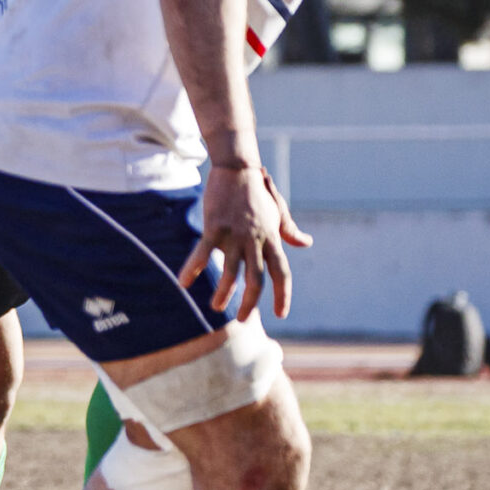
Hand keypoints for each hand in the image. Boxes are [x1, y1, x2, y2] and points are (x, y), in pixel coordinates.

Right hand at [185, 162, 311, 320]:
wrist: (238, 169)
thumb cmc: (257, 191)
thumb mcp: (278, 211)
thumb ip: (290, 231)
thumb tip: (306, 243)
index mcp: (272, 239)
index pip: (282, 273)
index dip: (283, 295)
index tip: (281, 314)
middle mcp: (256, 240)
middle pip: (257, 279)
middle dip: (251, 303)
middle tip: (243, 320)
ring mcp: (235, 234)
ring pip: (231, 271)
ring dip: (224, 293)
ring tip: (216, 307)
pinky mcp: (215, 226)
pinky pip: (203, 252)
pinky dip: (192, 268)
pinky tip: (183, 282)